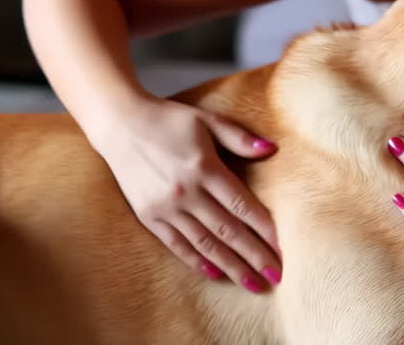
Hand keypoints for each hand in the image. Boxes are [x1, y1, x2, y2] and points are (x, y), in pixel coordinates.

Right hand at [96, 96, 282, 292]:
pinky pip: (177, 244)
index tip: (283, 248)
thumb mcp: (206, 120)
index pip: (242, 206)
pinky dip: (196, 260)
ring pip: (205, 243)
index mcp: (204, 168)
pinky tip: (215, 274)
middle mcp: (186, 192)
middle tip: (275, 276)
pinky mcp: (148, 216)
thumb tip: (272, 148)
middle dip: (254, 255)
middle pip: (228, 230)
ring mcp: (165, 207)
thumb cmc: (168, 120)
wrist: (120, 124)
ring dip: (230, 266)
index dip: (264, 229)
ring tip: (251, 283)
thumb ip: (239, 138)